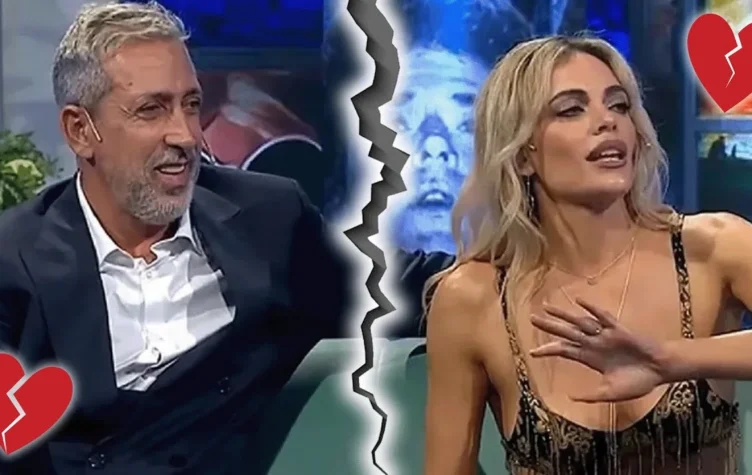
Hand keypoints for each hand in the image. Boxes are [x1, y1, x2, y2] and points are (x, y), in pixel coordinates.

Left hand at [529, 298, 669, 402]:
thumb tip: (570, 398)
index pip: (564, 351)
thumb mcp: (611, 393)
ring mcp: (605, 336)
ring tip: (547, 307)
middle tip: (531, 318)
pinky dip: (592, 309)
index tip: (531, 352)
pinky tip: (579, 301)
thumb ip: (591, 396)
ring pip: (580, 322)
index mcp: (590, 358)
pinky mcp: (619, 331)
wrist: (661, 371)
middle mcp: (594, 344)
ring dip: (563, 315)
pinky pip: (604, 318)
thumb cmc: (638, 381)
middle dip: (549, 326)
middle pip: (566, 333)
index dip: (548, 350)